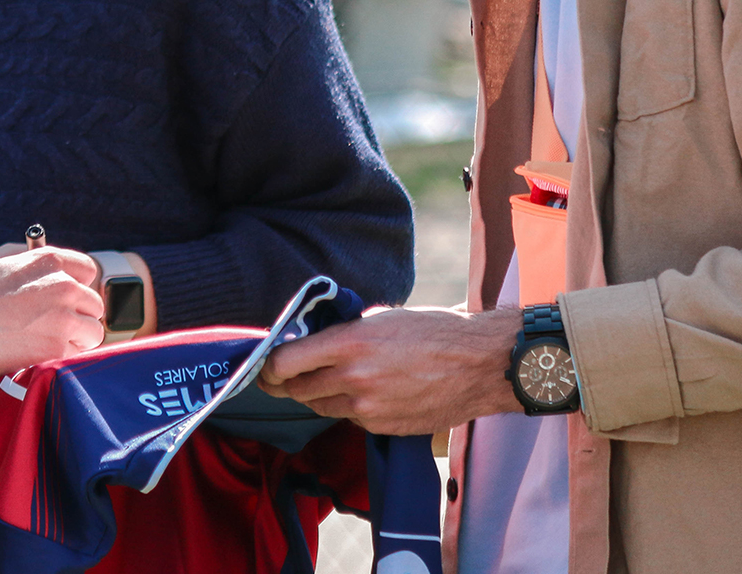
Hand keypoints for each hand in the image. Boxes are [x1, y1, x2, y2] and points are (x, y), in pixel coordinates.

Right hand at [0, 245, 155, 343]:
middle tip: (54, 327)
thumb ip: (37, 276)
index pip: (87, 270)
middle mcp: (63, 284)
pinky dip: (62, 357)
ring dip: (76, 339)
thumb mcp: (7, 269)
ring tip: (48, 343)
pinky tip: (39, 354)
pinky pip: (77, 354)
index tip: (67, 299)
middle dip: (78, 316)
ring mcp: (64, 316)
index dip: (77, 287)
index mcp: (49, 260)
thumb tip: (50, 288)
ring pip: (93, 331)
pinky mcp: (58, 346)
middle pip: (93, 304)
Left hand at [258, 306, 523, 434]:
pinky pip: (351, 418)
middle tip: (280, 378)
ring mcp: (369, 408)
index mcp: (349, 343)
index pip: (286, 361)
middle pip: (298, 389)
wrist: (481, 364)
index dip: (269, 366)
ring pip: (321, 407)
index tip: (265, 366)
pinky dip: (349, 407)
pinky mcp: (384, 427)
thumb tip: (313, 339)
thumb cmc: (434, 330)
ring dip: (316, 395)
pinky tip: (365, 392)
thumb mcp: (381, 317)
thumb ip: (343, 331)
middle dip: (286, 384)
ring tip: (322, 381)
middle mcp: (354, 379)